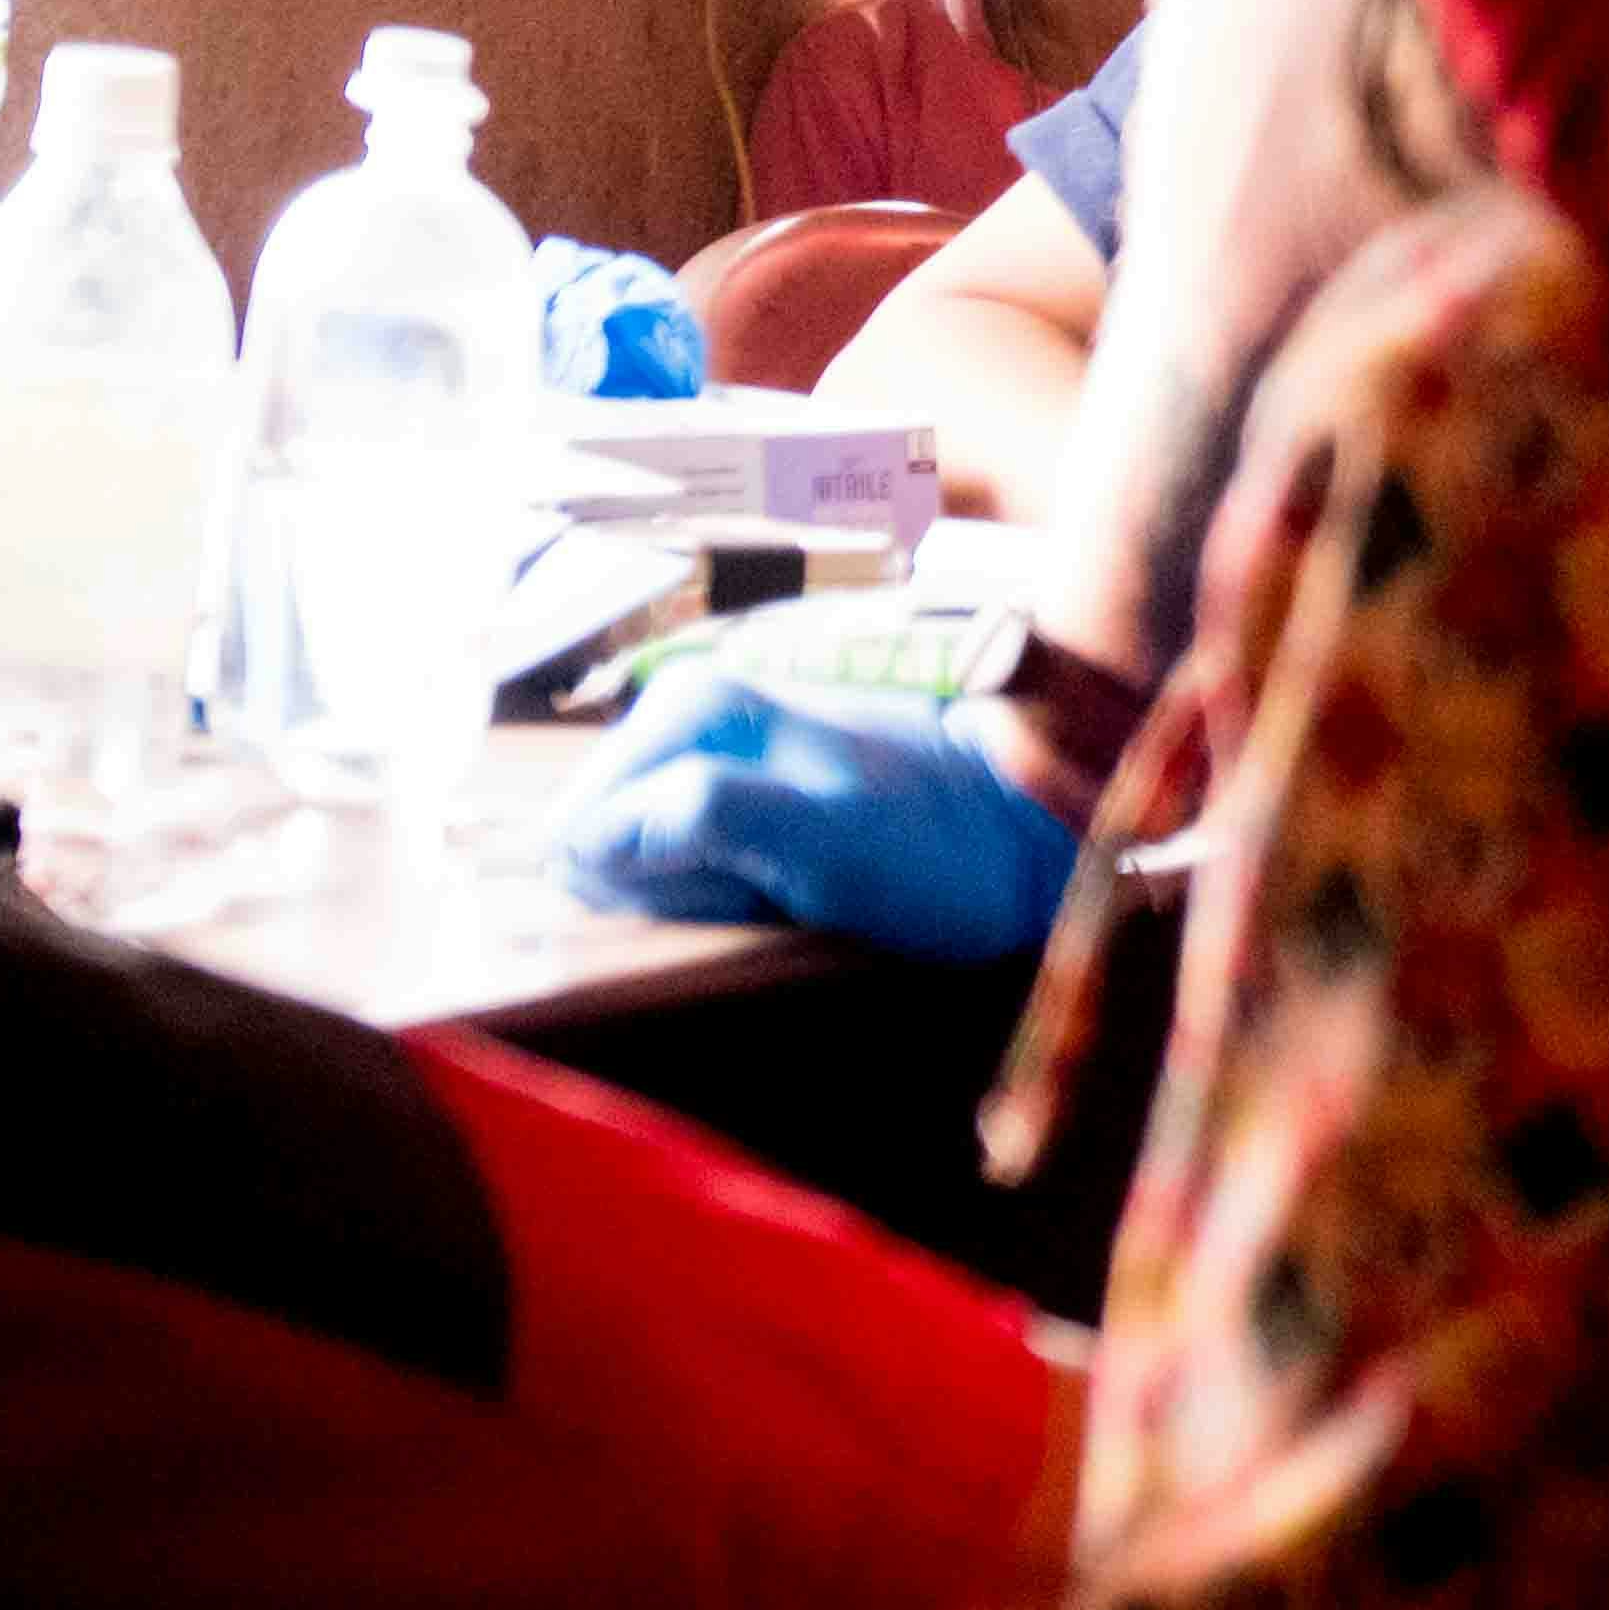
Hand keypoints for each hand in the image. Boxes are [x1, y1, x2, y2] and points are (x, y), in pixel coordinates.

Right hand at [553, 666, 1084, 964]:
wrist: (1028, 832)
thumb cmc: (935, 847)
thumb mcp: (827, 840)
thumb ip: (709, 817)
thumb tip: (588, 830)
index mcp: (690, 711)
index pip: (580, 839)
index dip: (656, 885)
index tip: (746, 884)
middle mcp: (684, 717)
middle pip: (603, 853)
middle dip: (678, 890)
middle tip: (777, 890)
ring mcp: (707, 754)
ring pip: (640, 867)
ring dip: (709, 898)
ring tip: (794, 887)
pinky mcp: (733, 793)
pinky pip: (685, 870)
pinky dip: (732, 896)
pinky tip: (794, 889)